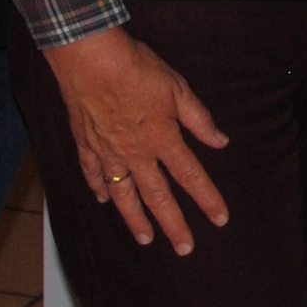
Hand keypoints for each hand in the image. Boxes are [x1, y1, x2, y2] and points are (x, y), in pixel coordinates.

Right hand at [42, 28, 230, 254]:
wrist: (90, 57)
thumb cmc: (136, 67)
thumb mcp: (178, 88)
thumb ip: (199, 119)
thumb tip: (221, 141)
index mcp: (163, 138)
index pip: (191, 177)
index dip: (208, 199)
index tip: (220, 219)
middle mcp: (136, 153)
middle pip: (158, 197)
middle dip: (174, 225)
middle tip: (184, 248)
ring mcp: (108, 152)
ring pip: (124, 194)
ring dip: (136, 219)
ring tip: (145, 239)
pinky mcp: (86, 144)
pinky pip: (93, 174)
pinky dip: (99, 190)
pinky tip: (103, 201)